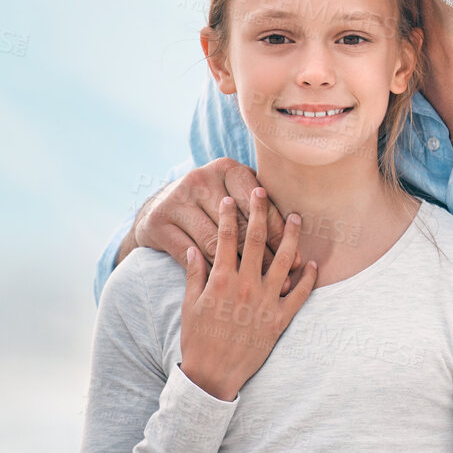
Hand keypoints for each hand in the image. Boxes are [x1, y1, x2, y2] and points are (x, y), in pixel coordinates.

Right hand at [119, 158, 299, 290]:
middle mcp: (199, 180)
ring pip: (217, 243)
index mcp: (225, 168)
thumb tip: (293, 227)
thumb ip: (257, 206)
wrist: (155, 213)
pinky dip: (209, 270)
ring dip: (242, 267)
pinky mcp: (157, 224)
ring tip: (268, 284)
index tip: (297, 256)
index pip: (258, 204)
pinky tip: (228, 283)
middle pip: (240, 224)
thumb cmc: (209, 208)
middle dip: (266, 253)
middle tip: (288, 272)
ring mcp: (175, 201)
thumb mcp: (232, 193)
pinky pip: (190, 254)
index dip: (277, 230)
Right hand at [177, 188, 317, 401]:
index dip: (230, 215)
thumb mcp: (190, 305)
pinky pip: (300, 293)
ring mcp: (265, 301)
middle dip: (260, 212)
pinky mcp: (280, 319)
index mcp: (221, 280)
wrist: (213, 374)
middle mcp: (245, 286)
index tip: (232, 197)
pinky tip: (315, 263)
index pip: (226, 238)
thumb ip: (194, 274)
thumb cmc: (198, 339)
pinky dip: (310, 277)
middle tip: (264, 191)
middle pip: (256, 240)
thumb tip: (196, 248)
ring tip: (296, 217)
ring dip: (291, 236)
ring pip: (284, 260)